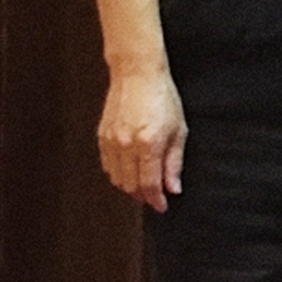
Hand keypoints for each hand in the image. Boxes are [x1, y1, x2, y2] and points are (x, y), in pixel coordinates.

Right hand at [97, 67, 186, 210]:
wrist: (137, 75)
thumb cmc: (162, 98)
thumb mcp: (179, 130)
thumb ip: (174, 163)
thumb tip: (173, 188)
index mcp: (148, 144)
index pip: (149, 185)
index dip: (156, 200)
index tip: (162, 206)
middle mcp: (126, 145)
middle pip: (131, 186)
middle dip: (144, 196)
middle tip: (155, 196)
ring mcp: (111, 141)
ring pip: (117, 178)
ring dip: (130, 186)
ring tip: (144, 185)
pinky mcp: (102, 136)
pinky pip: (108, 165)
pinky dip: (118, 173)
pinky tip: (130, 170)